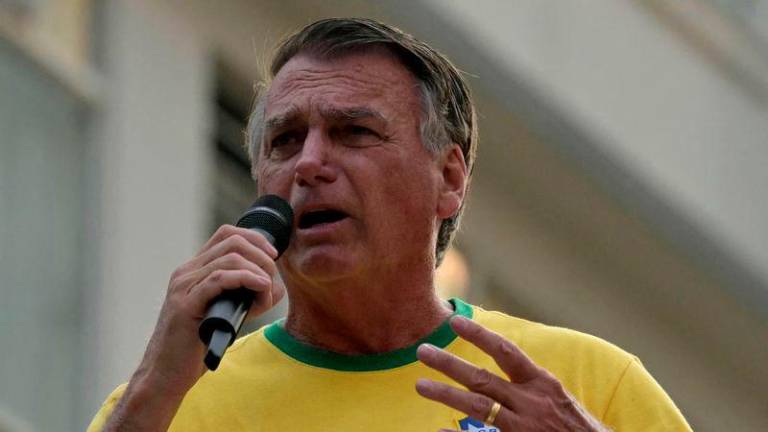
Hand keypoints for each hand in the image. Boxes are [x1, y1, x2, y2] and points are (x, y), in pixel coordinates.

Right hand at [104, 225, 284, 430]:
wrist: (165, 374)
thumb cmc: (196, 347)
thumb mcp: (228, 314)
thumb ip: (249, 298)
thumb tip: (275, 286)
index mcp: (194, 270)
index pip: (227, 234)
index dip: (255, 239)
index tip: (272, 256)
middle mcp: (186, 272)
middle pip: (232, 241)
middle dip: (261, 256)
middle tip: (272, 277)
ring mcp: (183, 286)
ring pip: (229, 258)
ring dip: (258, 271)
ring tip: (267, 289)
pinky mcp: (185, 305)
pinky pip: (219, 279)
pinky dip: (246, 279)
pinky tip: (261, 288)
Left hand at [416, 316, 607, 431]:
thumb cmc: (579, 429)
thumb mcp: (559, 399)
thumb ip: (531, 384)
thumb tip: (504, 363)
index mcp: (543, 383)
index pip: (506, 352)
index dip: (479, 335)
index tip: (454, 321)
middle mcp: (531, 402)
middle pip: (482, 379)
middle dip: (449, 364)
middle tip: (422, 351)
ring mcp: (523, 428)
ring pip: (477, 407)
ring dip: (445, 394)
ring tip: (420, 385)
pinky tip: (438, 430)